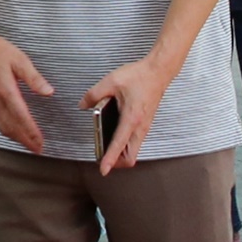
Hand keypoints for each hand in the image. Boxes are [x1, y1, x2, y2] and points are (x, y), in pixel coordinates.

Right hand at [0, 26, 54, 154]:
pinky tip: (13, 133)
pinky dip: (5, 131)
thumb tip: (49, 92)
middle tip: (38, 150)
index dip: (31, 132)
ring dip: (16, 138)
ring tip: (28, 145)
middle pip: (11, 127)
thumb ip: (34, 78)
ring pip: (2, 127)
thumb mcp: (20, 60)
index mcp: (5, 90)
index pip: (21, 117)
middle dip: (25, 140)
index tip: (41, 143)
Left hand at [81, 55, 170, 171]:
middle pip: (131, 156)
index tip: (103, 170)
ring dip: (121, 155)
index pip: (119, 146)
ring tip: (105, 150)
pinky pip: (135, 142)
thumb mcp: (111, 81)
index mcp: (131, 118)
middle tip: (102, 160)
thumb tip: (83, 105)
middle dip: (117, 163)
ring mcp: (144, 126)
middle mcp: (140, 126)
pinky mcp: (145, 124)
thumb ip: (94, 95)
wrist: (158, 71)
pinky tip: (114, 138)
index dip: (110, 160)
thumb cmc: (139, 76)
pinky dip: (125, 146)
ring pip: (134, 150)